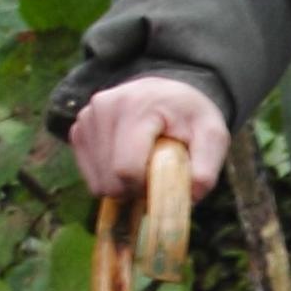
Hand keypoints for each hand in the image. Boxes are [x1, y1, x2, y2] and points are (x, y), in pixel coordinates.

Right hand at [69, 76, 227, 202]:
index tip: (163, 178)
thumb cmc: (191, 117)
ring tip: (143, 164)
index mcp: (136, 106)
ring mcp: (87, 118)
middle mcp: (103, 107)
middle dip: (134, 189)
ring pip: (97, 183)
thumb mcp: (212, 136)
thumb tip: (192, 196)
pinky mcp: (78, 129)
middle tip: (155, 174)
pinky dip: (109, 178)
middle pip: (109, 181)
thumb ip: (207, 166)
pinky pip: (89, 176)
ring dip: (122, 185)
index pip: (126, 169)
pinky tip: (126, 160)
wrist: (168, 94)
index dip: (146, 187)